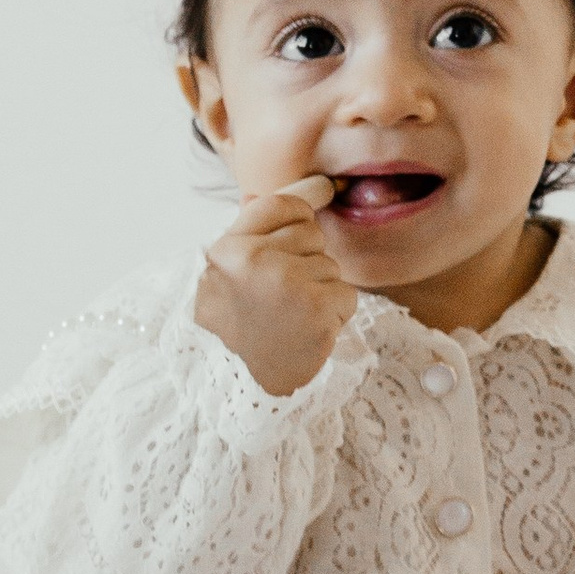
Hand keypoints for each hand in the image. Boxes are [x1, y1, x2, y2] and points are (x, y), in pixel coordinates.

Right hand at [195, 178, 350, 395]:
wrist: (233, 385)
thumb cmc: (235, 322)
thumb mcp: (228, 271)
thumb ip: (256, 228)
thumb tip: (297, 187)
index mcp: (230, 248)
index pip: (282, 204)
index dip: (301, 209)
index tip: (313, 206)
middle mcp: (258, 262)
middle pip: (313, 235)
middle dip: (306, 260)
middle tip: (279, 295)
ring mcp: (289, 287)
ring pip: (332, 266)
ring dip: (320, 290)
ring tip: (289, 316)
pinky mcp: (317, 314)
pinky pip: (346, 295)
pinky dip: (334, 314)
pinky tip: (307, 331)